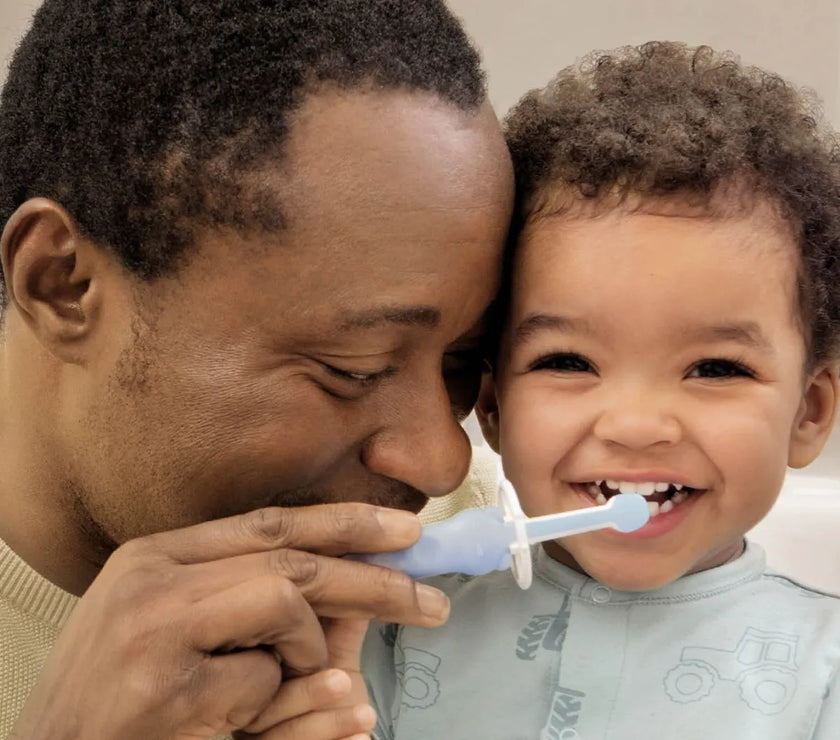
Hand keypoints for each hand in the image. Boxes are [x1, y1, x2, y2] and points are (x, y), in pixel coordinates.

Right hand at [10, 504, 446, 739]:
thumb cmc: (116, 705)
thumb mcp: (177, 635)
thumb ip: (251, 605)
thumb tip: (351, 601)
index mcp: (155, 556)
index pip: (270, 523)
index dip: (346, 522)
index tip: (405, 531)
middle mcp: (152, 578)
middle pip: (293, 557)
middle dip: (374, 580)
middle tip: (431, 602)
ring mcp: (154, 627)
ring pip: (285, 600)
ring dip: (300, 653)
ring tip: (260, 696)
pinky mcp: (166, 687)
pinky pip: (262, 682)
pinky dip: (265, 709)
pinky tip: (222, 728)